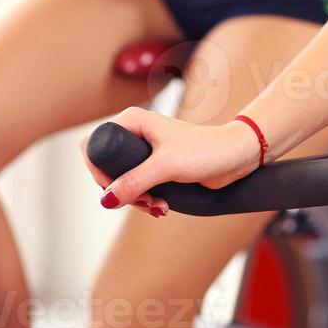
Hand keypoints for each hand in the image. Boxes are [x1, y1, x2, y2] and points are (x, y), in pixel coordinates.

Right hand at [80, 107, 262, 218]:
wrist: (235, 157)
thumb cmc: (205, 150)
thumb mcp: (166, 166)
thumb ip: (135, 181)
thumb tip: (107, 200)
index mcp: (131, 121)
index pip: (92, 145)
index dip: (97, 171)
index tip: (116, 190)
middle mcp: (135, 133)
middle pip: (106, 167)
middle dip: (121, 191)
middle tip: (143, 201)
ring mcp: (145, 150)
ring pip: (122, 181)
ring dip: (136, 199)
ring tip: (158, 206)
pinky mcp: (156, 166)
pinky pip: (137, 186)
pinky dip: (145, 199)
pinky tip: (161, 206)